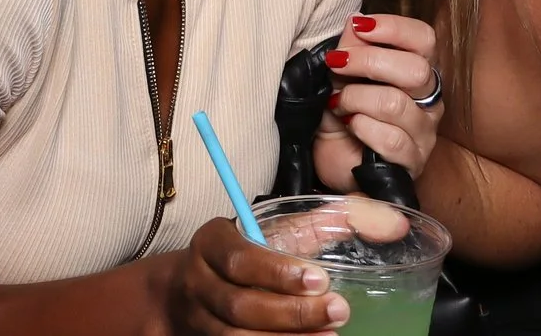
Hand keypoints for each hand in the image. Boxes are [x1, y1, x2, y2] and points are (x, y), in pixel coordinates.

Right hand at [162, 217, 347, 334]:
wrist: (187, 289)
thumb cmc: (238, 255)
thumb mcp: (260, 233)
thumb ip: (304, 227)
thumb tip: (354, 217)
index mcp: (211, 243)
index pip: (238, 259)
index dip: (277, 272)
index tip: (319, 279)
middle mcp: (199, 281)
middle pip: (239, 304)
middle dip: (292, 312)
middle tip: (337, 310)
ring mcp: (200, 316)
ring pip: (237, 335)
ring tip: (329, 334)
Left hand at [312, 14, 442, 188]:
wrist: (334, 161)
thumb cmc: (342, 113)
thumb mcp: (341, 75)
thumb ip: (351, 47)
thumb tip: (356, 20)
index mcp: (417, 72)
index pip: (424, 40)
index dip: (394, 28)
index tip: (360, 27)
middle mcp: (429, 101)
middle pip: (416, 71)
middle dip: (369, 62)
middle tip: (337, 64)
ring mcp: (425, 134)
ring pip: (397, 104)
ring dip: (357, 98)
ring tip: (338, 104)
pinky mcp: (412, 164)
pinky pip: (391, 140)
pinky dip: (362, 127)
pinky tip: (350, 126)